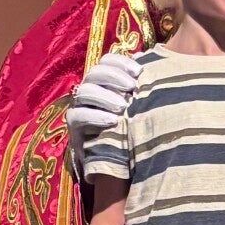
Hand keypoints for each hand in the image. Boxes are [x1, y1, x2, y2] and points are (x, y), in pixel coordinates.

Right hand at [63, 52, 139, 173]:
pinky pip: (78, 115)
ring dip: (104, 96)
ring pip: (84, 91)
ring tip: (123, 107)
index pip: (107, 61)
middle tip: (132, 87)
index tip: (139, 72)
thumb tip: (150, 61)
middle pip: (95, 72)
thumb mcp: (142, 105)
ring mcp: (80, 107)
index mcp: (105, 81)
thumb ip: (143, 85)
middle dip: (114, 77)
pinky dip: (95, 116)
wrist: (118, 163)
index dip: (121, 62)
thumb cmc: (133, 128)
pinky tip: (113, 121)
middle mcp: (90, 90)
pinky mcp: (74, 126)